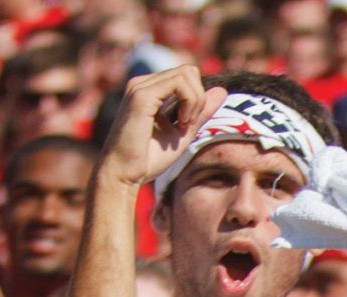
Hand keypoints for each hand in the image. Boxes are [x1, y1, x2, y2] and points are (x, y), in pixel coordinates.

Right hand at [99, 66, 223, 188]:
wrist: (124, 174)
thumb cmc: (147, 159)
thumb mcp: (182, 133)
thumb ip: (200, 112)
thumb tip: (222, 91)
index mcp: (149, 90)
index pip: (186, 76)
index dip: (197, 98)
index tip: (189, 123)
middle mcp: (142, 83)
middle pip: (189, 71)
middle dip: (199, 98)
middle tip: (189, 124)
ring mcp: (140, 86)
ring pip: (186, 74)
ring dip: (195, 101)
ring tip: (184, 124)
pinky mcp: (142, 95)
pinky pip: (180, 84)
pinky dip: (190, 102)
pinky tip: (181, 122)